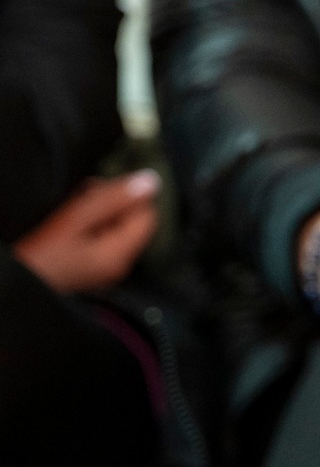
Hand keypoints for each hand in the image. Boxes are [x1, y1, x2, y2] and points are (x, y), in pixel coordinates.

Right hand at [14, 171, 159, 293]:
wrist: (20, 285)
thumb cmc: (41, 253)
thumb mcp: (76, 218)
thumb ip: (114, 199)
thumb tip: (152, 181)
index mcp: (121, 255)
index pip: (148, 216)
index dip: (128, 196)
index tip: (98, 189)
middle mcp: (121, 265)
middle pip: (134, 223)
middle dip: (114, 203)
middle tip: (83, 195)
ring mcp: (107, 269)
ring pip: (118, 229)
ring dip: (101, 212)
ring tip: (74, 207)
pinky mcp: (94, 268)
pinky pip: (105, 240)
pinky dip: (93, 226)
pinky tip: (71, 222)